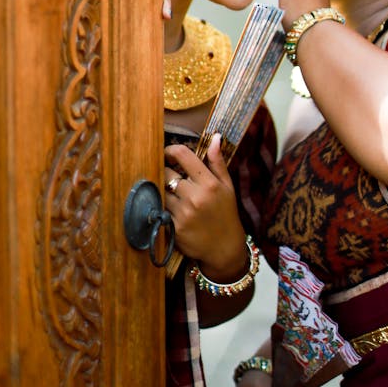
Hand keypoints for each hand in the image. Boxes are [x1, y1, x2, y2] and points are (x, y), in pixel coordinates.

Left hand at [164, 135, 245, 276]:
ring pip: (161, 192)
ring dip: (163, 191)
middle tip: (169, 175)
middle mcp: (195, 197)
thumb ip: (218, 162)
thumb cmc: (226, 214)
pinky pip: (160, 210)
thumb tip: (216, 138)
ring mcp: (183, 214)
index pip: (182, 155)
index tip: (168, 153)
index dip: (170, 150)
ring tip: (171, 194)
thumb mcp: (227, 186)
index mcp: (209, 183)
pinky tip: (171, 209)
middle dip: (166, 171)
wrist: (224, 248)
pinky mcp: (174, 229)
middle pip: (166, 173)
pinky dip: (162, 207)